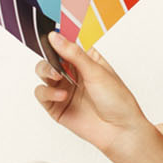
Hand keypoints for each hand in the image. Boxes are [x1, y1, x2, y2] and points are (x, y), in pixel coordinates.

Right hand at [34, 32, 154, 158]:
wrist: (120, 131)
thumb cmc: (117, 101)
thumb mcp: (97, 72)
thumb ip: (73, 54)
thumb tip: (54, 36)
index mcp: (87, 59)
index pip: (68, 42)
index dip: (57, 36)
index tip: (49, 32)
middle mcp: (74, 72)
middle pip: (51, 56)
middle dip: (48, 56)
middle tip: (52, 60)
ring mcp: (65, 88)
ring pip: (43, 72)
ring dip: (46, 72)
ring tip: (57, 77)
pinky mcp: (57, 106)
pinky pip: (42, 93)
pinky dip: (47, 92)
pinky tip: (61, 95)